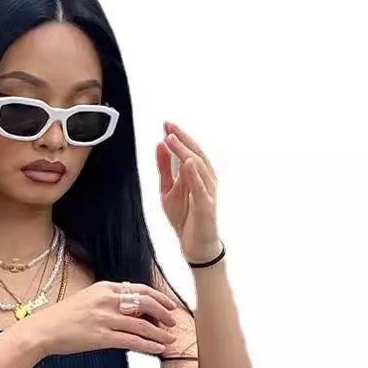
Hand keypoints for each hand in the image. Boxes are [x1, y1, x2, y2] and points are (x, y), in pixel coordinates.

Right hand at [23, 281, 179, 358]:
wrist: (43, 330)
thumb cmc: (62, 317)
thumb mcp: (88, 299)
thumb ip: (110, 300)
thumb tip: (133, 309)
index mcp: (104, 288)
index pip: (139, 289)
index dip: (159, 297)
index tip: (169, 305)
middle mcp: (107, 300)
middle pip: (146, 303)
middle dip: (164, 313)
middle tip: (173, 322)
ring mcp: (105, 319)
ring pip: (143, 324)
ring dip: (160, 332)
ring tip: (170, 338)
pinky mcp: (102, 337)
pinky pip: (133, 340)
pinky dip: (149, 344)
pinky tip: (158, 348)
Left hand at [155, 121, 221, 263]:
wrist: (195, 244)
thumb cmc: (185, 216)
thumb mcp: (168, 189)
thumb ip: (164, 168)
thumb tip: (160, 145)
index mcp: (196, 174)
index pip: (188, 150)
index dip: (178, 136)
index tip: (166, 124)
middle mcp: (205, 179)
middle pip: (195, 154)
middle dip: (182, 139)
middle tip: (169, 127)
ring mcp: (207, 191)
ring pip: (198, 166)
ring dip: (185, 151)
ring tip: (174, 139)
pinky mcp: (206, 205)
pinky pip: (200, 187)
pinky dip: (194, 174)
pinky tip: (187, 162)